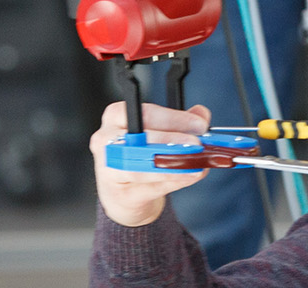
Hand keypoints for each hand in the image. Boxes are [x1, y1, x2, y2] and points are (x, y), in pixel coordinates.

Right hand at [90, 102, 211, 226]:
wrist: (124, 194)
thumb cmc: (139, 156)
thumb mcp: (160, 134)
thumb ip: (181, 122)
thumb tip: (201, 113)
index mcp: (117, 116)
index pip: (146, 114)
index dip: (174, 119)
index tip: (200, 125)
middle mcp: (106, 140)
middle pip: (139, 139)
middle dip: (172, 141)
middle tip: (197, 144)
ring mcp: (108, 168)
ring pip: (139, 166)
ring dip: (172, 164)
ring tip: (196, 164)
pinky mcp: (119, 193)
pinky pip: (148, 187)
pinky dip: (172, 181)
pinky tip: (190, 176)